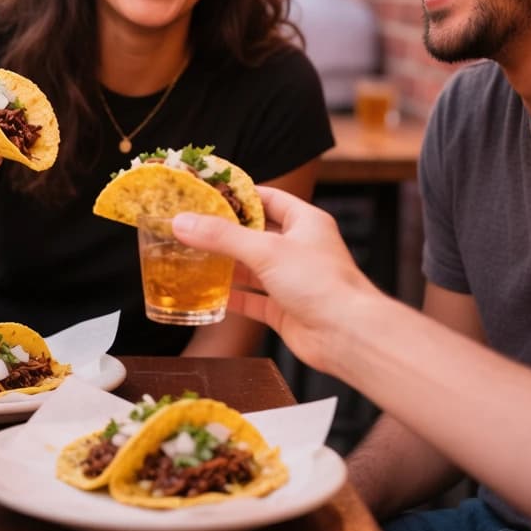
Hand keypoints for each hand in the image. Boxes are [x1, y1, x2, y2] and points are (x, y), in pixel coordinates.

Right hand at [172, 186, 379, 375]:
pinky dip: (233, 297)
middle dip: (225, 232)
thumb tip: (183, 223)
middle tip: (192, 226)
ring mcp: (292, 279)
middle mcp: (299, 248)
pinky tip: (209, 294)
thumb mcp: (266, 250)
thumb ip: (223, 237)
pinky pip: (253, 299)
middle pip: (255, 233)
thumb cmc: (320, 283)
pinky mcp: (285, 309)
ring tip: (193, 257)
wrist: (347, 337)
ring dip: (226, 265)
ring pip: (252, 267)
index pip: (267, 198)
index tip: (207, 194)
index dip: (238, 195)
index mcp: (305, 221)